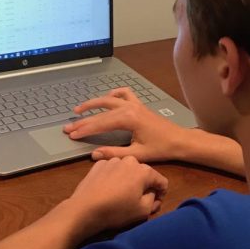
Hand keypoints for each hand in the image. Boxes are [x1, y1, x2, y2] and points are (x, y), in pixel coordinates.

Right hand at [64, 87, 188, 162]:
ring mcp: (134, 104)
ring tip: (78, 109)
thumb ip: (114, 153)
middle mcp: (129, 108)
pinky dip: (114, 94)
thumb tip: (94, 154)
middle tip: (69, 127)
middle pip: (100, 113)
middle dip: (83, 120)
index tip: (72, 135)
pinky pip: (124, 94)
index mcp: (128, 119)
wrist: (180, 140)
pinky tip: (107, 98)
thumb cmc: (161, 148)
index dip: (84, 130)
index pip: (100, 124)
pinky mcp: (139, 105)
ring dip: (93, 103)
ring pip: (108, 100)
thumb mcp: (137, 154)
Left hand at [67, 156, 168, 234]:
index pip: (162, 181)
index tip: (155, 204)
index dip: (161, 194)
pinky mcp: (98, 164)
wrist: (85, 208)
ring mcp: (112, 161)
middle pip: (144, 173)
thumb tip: (153, 195)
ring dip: (128, 180)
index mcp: (144, 171)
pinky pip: (112, 170)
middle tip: (137, 200)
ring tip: (120, 195)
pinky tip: (108, 190)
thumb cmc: (117, 210)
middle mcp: (130, 160)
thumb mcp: (143, 211)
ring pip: (127, 170)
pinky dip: (114, 178)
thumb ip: (154, 200)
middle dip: (144, 186)